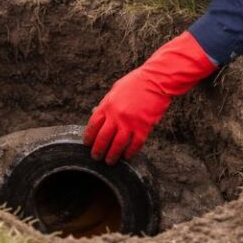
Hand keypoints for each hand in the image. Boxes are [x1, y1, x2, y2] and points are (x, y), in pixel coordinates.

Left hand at [84, 32, 217, 162]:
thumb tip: (96, 114)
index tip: (87, 143)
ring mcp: (130, 123)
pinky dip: (130, 152)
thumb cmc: (135, 83)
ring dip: (112, 155)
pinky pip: (135, 144)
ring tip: (109, 161)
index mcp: (107, 106)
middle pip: (103, 138)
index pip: (93, 125)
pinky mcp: (143, 127)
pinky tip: (127, 156)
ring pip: (117, 145)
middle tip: (96, 157)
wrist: (156, 80)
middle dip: (97, 150)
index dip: (89, 137)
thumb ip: (105, 104)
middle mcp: (116, 116)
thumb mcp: (115, 90)